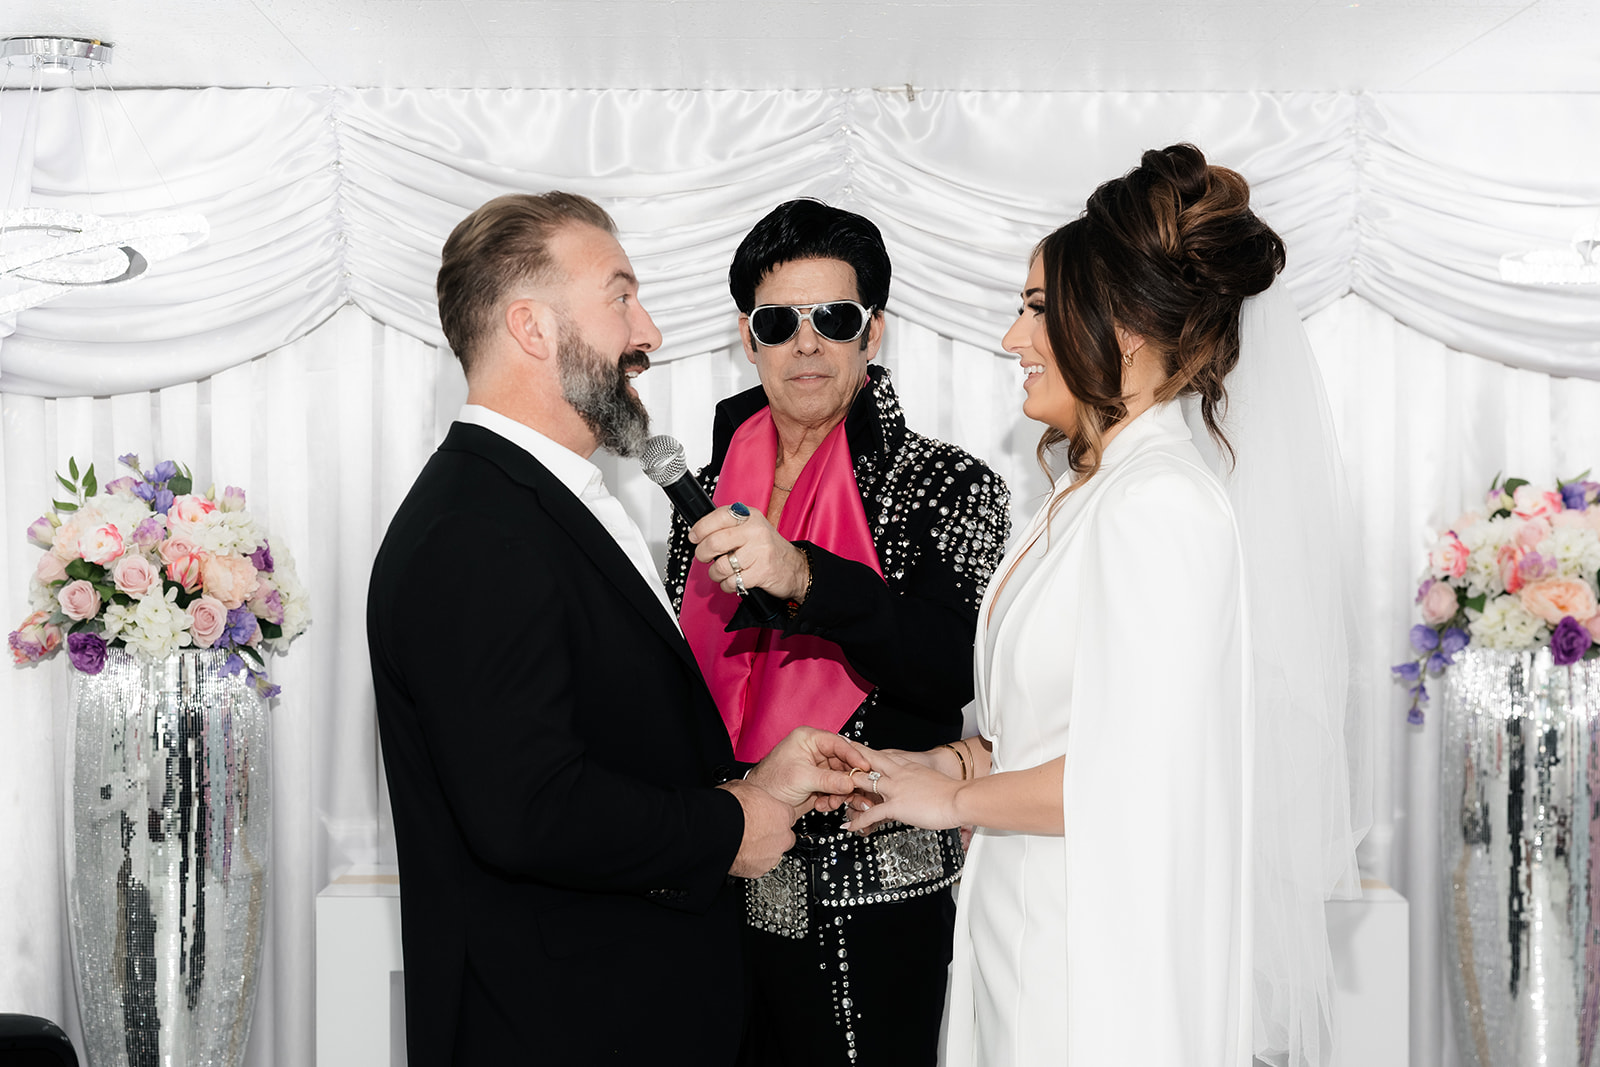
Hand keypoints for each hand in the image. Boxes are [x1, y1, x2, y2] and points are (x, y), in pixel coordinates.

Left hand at [690, 504, 809, 601]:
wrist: (795, 568)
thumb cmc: (768, 549)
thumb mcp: (753, 528)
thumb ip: (729, 527)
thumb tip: (699, 533)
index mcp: (750, 516)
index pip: (718, 516)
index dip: (700, 528)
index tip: (694, 537)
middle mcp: (755, 531)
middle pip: (714, 542)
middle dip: (702, 553)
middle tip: (704, 557)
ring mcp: (759, 551)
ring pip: (721, 565)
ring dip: (715, 573)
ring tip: (720, 572)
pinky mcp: (761, 572)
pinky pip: (732, 581)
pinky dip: (727, 585)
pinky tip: (732, 581)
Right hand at [719, 779, 796, 877]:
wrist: (716, 830)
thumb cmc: (730, 808)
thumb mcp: (745, 788)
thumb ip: (755, 796)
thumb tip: (750, 794)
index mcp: (782, 813)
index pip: (789, 815)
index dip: (776, 816)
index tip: (769, 817)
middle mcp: (782, 836)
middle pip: (785, 837)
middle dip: (774, 835)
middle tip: (757, 831)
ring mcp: (772, 854)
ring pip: (773, 853)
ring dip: (763, 849)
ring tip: (746, 842)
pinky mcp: (759, 870)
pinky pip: (759, 866)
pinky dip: (751, 862)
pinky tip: (740, 852)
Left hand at [746, 726, 871, 817]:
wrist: (761, 804)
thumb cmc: (770, 782)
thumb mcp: (802, 778)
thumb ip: (829, 780)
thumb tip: (850, 782)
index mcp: (808, 739)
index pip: (838, 744)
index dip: (853, 755)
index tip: (865, 766)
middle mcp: (814, 752)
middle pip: (842, 762)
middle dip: (846, 779)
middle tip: (853, 789)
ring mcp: (816, 768)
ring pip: (840, 778)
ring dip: (839, 792)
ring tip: (832, 801)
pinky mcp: (817, 783)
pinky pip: (835, 789)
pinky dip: (833, 799)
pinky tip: (824, 805)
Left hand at [842, 750, 964, 834]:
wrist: (960, 798)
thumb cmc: (949, 792)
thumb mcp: (928, 779)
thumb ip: (914, 779)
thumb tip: (910, 786)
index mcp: (906, 765)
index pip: (880, 755)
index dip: (863, 751)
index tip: (851, 745)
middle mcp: (898, 772)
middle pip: (866, 761)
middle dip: (848, 758)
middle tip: (832, 755)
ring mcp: (895, 788)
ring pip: (863, 783)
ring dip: (847, 789)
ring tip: (833, 794)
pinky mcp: (897, 805)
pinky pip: (871, 813)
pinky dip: (857, 822)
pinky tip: (849, 827)